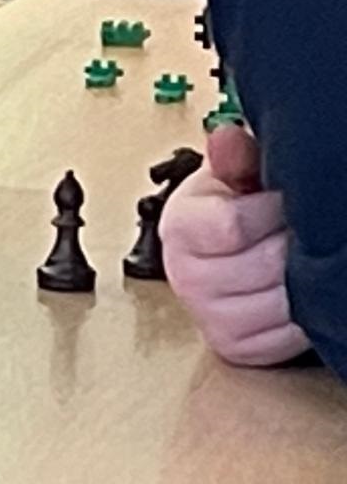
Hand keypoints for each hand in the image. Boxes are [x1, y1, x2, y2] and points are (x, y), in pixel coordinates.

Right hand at [161, 123, 311, 365]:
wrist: (226, 258)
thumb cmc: (230, 214)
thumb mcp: (231, 176)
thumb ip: (234, 156)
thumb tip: (227, 138)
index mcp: (179, 227)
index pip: (231, 225)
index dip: (270, 210)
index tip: (281, 199)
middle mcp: (185, 276)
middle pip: (265, 265)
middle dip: (294, 243)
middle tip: (297, 229)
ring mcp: (210, 316)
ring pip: (282, 302)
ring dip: (305, 279)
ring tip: (300, 257)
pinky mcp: (236, 346)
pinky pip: (287, 336)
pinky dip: (305, 314)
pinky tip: (301, 289)